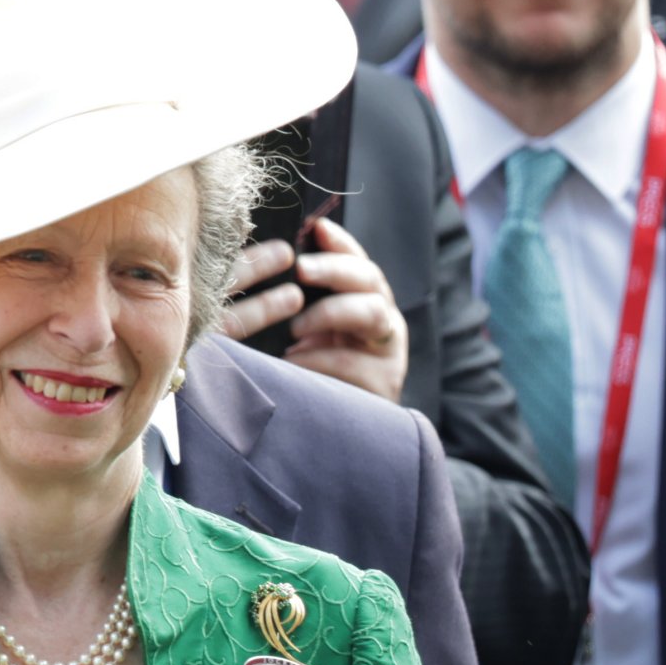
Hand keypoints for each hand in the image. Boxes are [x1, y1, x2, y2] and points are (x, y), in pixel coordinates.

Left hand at [223, 219, 408, 403]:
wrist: (335, 435)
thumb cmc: (311, 374)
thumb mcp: (305, 333)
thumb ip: (301, 301)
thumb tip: (275, 261)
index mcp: (365, 300)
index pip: (358, 261)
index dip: (340, 243)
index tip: (316, 229)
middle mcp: (384, 319)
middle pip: (370, 279)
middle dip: (336, 269)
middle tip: (302, 270)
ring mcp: (390, 350)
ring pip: (372, 313)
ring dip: (330, 313)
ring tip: (295, 328)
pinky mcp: (385, 383)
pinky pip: (355, 362)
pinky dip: (322, 360)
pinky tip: (295, 362)